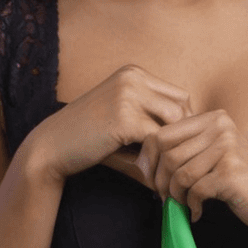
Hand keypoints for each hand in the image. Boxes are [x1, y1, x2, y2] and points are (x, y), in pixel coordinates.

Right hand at [22, 64, 194, 183]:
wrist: (51, 146)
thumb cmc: (88, 135)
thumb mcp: (121, 111)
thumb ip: (151, 112)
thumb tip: (196, 126)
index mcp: (134, 72)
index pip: (179, 95)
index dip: (182, 124)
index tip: (177, 148)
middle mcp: (133, 77)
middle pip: (182, 106)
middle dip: (183, 136)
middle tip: (177, 162)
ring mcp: (128, 95)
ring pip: (174, 122)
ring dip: (172, 148)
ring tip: (164, 170)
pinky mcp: (124, 118)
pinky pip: (157, 139)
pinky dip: (156, 159)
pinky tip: (148, 174)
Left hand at [132, 109, 247, 234]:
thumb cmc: (244, 182)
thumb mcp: (216, 155)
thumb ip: (187, 149)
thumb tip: (143, 160)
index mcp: (214, 118)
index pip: (162, 132)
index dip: (149, 160)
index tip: (152, 181)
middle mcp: (221, 126)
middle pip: (166, 152)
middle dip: (158, 180)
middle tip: (164, 198)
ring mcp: (227, 148)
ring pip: (177, 172)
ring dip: (175, 196)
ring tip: (184, 205)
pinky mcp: (230, 172)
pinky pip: (193, 189)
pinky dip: (191, 206)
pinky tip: (198, 212)